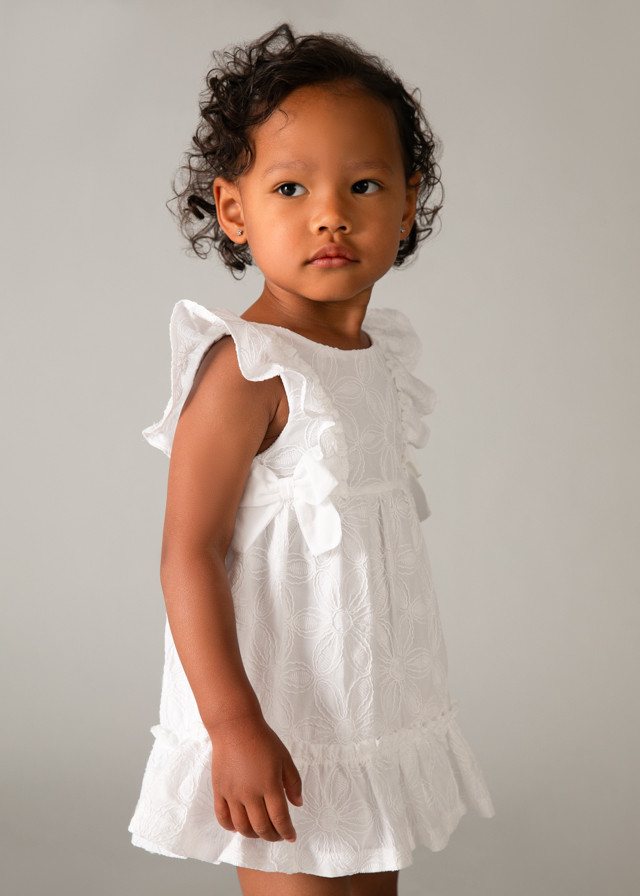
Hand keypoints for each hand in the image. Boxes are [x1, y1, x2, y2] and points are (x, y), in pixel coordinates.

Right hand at [208, 714, 302, 842]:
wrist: (235, 727)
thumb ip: (293, 783)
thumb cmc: (263, 740)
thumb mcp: (285, 758)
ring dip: (253, 835)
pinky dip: (230, 827)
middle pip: (261, 827)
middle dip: (272, 836)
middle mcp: (250, 794)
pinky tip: (238, 826)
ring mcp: (233, 794)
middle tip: (278, 835)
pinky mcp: (219, 790)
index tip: (291, 836)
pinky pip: (222, 817)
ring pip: (242, 827)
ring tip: (260, 831)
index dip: (287, 832)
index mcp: (270, 785)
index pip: (280, 819)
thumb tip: (297, 804)